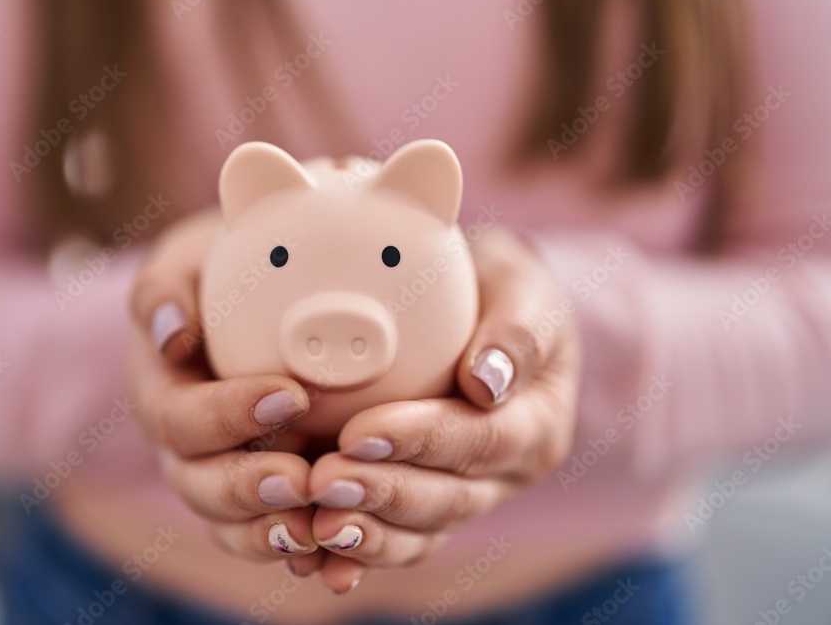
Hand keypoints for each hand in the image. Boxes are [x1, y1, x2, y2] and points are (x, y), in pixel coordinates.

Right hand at [129, 210, 319, 564]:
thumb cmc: (220, 268)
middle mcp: (184, 445)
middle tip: (304, 478)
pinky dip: (299, 552)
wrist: (251, 294)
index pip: (180, 417)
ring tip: (319, 530)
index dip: (226, 415)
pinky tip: (337, 560)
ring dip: (273, 530)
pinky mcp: (260, 495)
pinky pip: (271, 535)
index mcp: (161, 391)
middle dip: (248, 488)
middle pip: (199, 484)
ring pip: (232, 523)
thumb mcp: (187, 260)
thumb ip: (168, 287)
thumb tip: (171, 334)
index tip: (290, 395)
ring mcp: (219, 475)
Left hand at [306, 228, 581, 591]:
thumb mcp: (522, 288)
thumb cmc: (501, 291)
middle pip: (447, 499)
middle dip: (381, 493)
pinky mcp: (426, 512)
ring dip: (365, 535)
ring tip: (314, 526)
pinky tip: (312, 560)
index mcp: (536, 425)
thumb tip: (486, 381)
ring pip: (419, 534)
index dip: (420, 440)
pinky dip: (355, 555)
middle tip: (321, 482)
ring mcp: (466, 500)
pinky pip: (394, 544)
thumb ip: (517, 330)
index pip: (480, 439)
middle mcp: (505, 476)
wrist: (486, 315)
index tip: (360, 431)